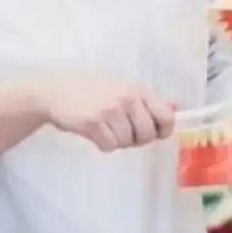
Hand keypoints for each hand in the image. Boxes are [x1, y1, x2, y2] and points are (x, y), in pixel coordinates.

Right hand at [39, 75, 175, 150]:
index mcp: (138, 89)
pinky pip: (110, 146)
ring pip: (127, 142)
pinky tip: (95, 134)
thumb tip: (175, 107)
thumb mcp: (121, 87)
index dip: (162, 130)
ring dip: (118, 141)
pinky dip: (103, 144)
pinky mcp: (93, 124)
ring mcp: (110, 111)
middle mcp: (127, 98)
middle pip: (147, 134)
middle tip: (123, 132)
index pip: (166, 116)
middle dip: (137, 139)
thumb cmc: (90, 89)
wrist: (55, 91)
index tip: (154, 133)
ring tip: (106, 129)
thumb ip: (148, 99)